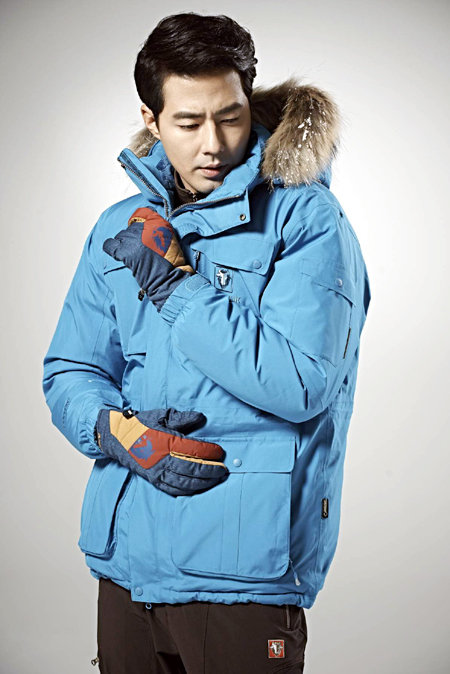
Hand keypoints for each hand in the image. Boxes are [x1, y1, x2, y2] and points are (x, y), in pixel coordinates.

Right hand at [94, 407, 228, 496]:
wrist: (117, 437)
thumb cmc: (141, 424)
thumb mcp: (161, 415)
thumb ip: (182, 418)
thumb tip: (201, 418)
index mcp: (165, 441)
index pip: (194, 449)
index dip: (210, 452)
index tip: (220, 452)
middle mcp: (162, 459)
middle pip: (192, 469)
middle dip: (211, 471)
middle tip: (224, 469)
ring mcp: (157, 472)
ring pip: (184, 482)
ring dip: (203, 483)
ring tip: (216, 479)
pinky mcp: (153, 480)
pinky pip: (173, 490)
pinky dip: (188, 491)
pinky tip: (199, 488)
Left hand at [103, 207, 194, 309]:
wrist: (167, 277)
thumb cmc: (171, 262)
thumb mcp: (171, 238)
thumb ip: (159, 229)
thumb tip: (146, 227)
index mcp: (156, 222)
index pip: (143, 213)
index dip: (141, 223)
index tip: (143, 232)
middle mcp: (143, 227)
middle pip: (130, 227)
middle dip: (133, 237)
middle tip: (139, 248)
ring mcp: (132, 238)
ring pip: (120, 236)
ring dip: (124, 243)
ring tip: (132, 253)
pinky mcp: (124, 251)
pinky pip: (109, 245)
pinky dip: (111, 247)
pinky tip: (117, 253)